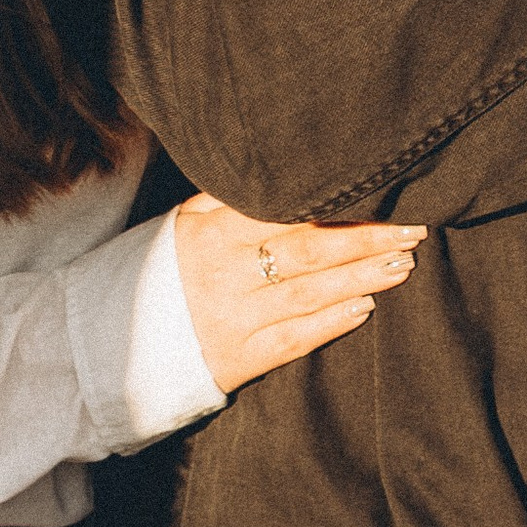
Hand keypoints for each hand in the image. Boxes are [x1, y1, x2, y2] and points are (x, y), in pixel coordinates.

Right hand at [170, 192, 424, 396]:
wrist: (115, 342)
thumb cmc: (162, 271)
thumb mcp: (182, 222)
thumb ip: (225, 197)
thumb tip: (276, 167)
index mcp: (212, 233)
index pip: (284, 212)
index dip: (336, 205)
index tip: (380, 193)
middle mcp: (225, 274)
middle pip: (308, 251)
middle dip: (365, 239)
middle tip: (412, 230)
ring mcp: (234, 319)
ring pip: (310, 294)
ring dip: (361, 278)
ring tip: (403, 265)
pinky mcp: (240, 359)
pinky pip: (293, 339)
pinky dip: (332, 323)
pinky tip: (365, 308)